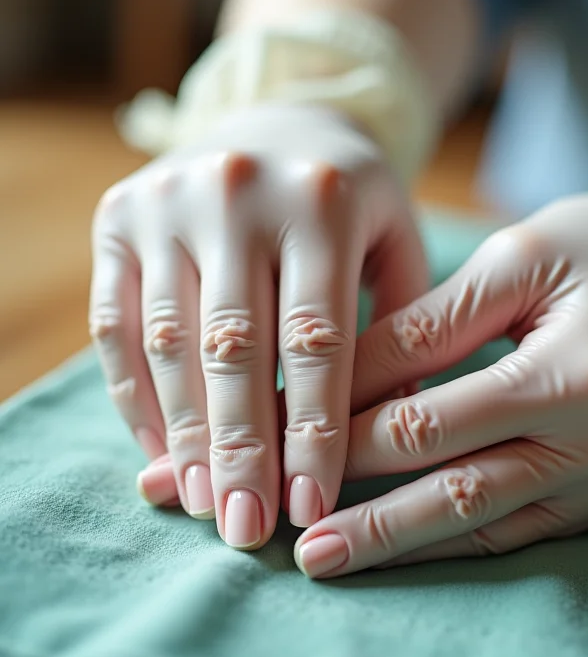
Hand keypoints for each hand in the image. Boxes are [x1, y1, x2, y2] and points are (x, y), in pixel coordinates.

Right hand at [89, 102, 426, 547]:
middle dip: (242, 451)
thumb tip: (388, 435)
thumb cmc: (351, 205)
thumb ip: (402, 331)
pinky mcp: (117, 216)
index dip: (314, 433)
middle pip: (236, 348)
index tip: (313, 509)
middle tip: (247, 531)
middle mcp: (238, 191)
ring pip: (168, 342)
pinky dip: (136, 398)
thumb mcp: (395, 247)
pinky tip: (162, 455)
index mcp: (323, 200)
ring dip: (185, 436)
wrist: (280, 125)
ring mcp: (167, 199)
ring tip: (205, 505)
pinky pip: (115, 326)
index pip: (317, 339)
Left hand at [293, 187, 587, 577]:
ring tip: (333, 559)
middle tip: (293, 539)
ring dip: (403, 543)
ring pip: (486, 525)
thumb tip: (345, 376)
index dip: (351, 434)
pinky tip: (405, 548)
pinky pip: (522, 530)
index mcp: (575, 372)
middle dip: (366, 515)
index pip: (434, 420)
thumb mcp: (520, 258)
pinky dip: (457, 540)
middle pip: (457, 490)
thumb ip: (433, 321)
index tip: (288, 440)